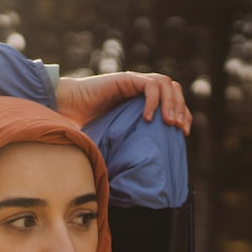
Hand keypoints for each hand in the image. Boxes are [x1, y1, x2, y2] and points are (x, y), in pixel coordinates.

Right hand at [56, 72, 191, 134]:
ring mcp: (135, 82)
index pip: (174, 101)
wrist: (68, 108)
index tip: (183, 133)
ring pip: (166, 84)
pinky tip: (148, 118)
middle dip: (181, 108)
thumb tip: (145, 171)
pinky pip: (150, 85)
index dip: (184, 114)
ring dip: (172, 103)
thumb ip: (132, 143)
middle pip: (175, 90)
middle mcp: (141, 89)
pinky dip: (153, 100)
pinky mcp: (126, 80)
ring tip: (168, 123)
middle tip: (178, 129)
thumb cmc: (88, 125)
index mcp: (144, 100)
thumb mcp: (118, 137)